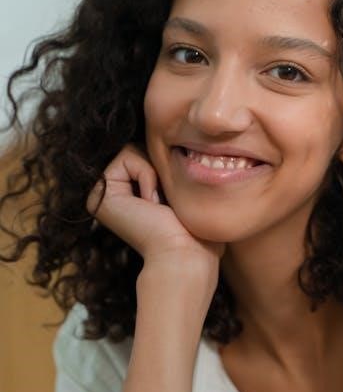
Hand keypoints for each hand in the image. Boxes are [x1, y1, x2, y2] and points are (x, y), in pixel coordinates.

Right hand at [86, 143, 225, 281]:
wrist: (183, 254)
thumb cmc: (193, 231)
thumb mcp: (182, 190)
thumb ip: (169, 167)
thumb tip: (170, 137)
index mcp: (127, 196)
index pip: (147, 154)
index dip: (166, 169)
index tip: (170, 203)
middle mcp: (111, 196)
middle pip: (138, 148)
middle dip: (159, 169)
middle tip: (164, 204)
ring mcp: (101, 196)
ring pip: (132, 149)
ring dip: (155, 174)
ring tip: (157, 205)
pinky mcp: (99, 195)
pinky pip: (127, 155)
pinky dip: (147, 175)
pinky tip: (150, 204)